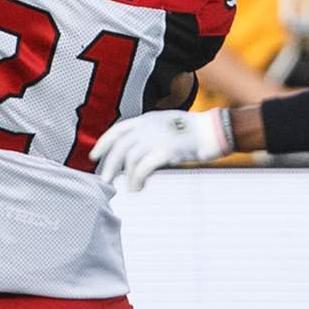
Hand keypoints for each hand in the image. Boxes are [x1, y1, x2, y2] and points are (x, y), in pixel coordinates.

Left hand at [91, 108, 232, 190]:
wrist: (214, 130)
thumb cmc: (193, 132)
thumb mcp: (166, 127)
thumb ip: (149, 138)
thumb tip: (134, 159)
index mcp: (147, 119)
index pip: (117, 130)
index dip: (103, 143)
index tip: (93, 156)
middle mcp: (148, 127)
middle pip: (120, 147)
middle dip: (109, 164)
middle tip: (105, 179)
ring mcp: (157, 137)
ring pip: (130, 160)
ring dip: (127, 177)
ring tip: (131, 189)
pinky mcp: (166, 150)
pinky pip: (143, 168)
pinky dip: (137, 180)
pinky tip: (138, 188)